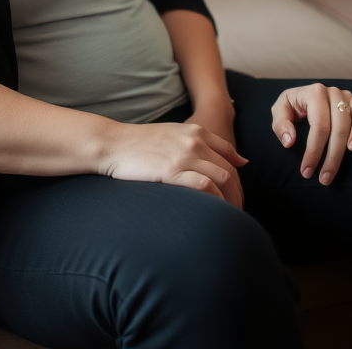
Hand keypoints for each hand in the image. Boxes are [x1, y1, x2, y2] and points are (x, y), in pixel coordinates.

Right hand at [101, 121, 246, 206]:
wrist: (113, 143)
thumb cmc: (140, 142)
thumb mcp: (173, 133)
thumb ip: (198, 142)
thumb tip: (227, 159)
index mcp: (196, 132)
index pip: (229, 154)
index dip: (238, 176)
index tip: (237, 193)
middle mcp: (194, 142)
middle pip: (229, 169)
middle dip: (237, 193)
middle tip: (237, 212)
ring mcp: (183, 155)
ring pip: (222, 178)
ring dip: (230, 200)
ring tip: (228, 218)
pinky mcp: (171, 171)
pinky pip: (204, 185)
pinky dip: (214, 200)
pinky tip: (214, 212)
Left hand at [271, 84, 351, 185]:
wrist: (303, 95)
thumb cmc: (291, 106)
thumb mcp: (279, 111)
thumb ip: (281, 125)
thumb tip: (290, 141)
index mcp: (314, 93)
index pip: (318, 126)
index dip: (314, 151)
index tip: (307, 171)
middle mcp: (332, 92)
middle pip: (337, 128)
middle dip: (331, 157)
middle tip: (323, 179)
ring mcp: (345, 95)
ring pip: (350, 123)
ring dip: (345, 150)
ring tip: (335, 169)